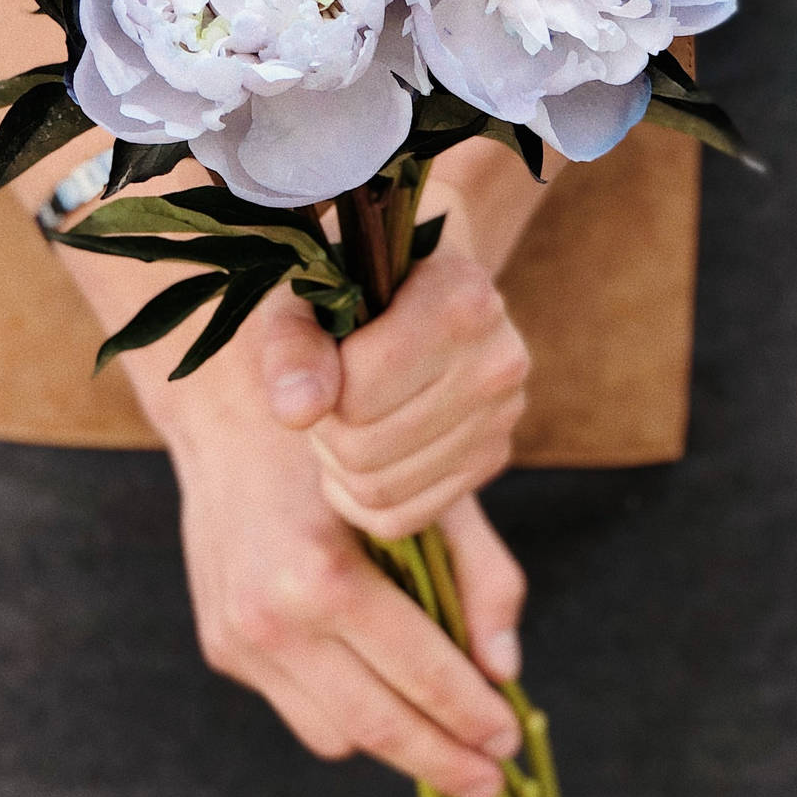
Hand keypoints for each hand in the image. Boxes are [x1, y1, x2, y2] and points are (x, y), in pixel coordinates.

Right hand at [171, 389, 525, 796]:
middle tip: (492, 779)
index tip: (510, 742)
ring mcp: (238, 639)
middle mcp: (271, 617)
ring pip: (336, 734)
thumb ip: (480, 573)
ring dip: (393, 740)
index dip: (472, 717)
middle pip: (376, 727)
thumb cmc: (345, 442)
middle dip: (442, 761)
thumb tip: (505, 671)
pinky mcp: (222, 646)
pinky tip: (376, 679)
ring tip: (442, 731)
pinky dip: (344, 708)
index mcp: (323, 574)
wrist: (229, 413)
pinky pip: (299, 708)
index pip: (418, 675)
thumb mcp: (424, 486)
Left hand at [260, 248, 530, 541]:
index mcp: (462, 298)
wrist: (412, 280)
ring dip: (340, 462)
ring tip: (343, 413)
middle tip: (324, 390)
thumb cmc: (348, 279)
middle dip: (326, 427)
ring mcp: (503, 414)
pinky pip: (404, 518)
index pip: (361, 391)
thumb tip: (296, 411)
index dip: (320, 382)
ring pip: (382, 490)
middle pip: (367, 447)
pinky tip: (358, 452)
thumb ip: (293, 344)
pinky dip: (361, 499)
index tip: (323, 351)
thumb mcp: (307, 291)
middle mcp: (498, 359)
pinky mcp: (495, 456)